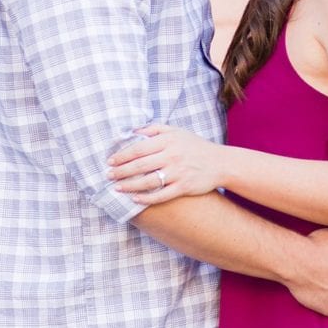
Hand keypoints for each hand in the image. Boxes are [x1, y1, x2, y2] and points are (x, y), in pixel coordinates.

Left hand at [107, 123, 222, 201]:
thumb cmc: (195, 146)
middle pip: (140, 165)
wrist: (220, 163)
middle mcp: (172, 155)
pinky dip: (147, 198)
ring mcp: (178, 172)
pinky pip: (162, 195)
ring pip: (148, 181)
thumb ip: (154, 128)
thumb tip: (132, 130)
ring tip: (117, 188)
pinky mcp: (184, 187)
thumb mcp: (176, 131)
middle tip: (107, 176)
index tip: (110, 161)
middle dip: (121, 171)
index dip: (122, 155)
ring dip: (129, 186)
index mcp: (168, 140)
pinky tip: (135, 199)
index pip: (139, 148)